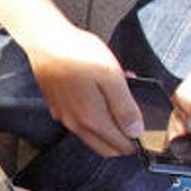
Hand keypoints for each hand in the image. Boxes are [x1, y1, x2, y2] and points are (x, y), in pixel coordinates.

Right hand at [27, 28, 142, 155]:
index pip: (120, 148)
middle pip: (105, 148)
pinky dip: (94, 115)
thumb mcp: (112, 77)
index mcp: (92, 120)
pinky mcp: (57, 106)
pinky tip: (100, 93)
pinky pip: (80, 120)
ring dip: (108, 126)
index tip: (145, 131)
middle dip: (122, 141)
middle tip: (135, 121)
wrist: (44, 41)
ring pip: (92, 135)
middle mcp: (76, 124)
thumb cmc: (78, 54)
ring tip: (119, 100)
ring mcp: (64, 116)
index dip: (136, 143)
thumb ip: (125, 108)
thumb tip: (135, 132)